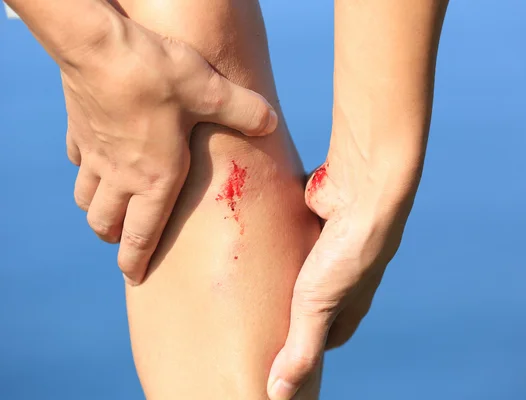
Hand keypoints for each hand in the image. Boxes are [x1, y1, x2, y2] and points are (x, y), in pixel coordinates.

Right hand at [62, 14, 277, 284]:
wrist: (98, 44)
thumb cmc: (156, 74)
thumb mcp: (211, 92)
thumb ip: (245, 111)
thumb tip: (271, 122)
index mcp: (154, 179)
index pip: (140, 235)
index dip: (135, 261)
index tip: (133, 277)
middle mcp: (119, 175)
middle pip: (105, 222)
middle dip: (115, 238)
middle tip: (126, 241)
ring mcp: (95, 154)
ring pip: (86, 198)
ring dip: (98, 210)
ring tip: (111, 210)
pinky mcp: (79, 130)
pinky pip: (79, 161)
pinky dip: (87, 170)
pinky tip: (98, 162)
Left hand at [267, 140, 421, 399]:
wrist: (364, 189)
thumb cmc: (349, 253)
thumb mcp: (318, 308)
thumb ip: (299, 351)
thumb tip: (278, 396)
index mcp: (351, 301)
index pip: (327, 335)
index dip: (307, 346)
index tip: (281, 352)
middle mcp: (344, 272)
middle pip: (315, 298)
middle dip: (291, 308)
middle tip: (260, 315)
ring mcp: (331, 242)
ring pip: (303, 263)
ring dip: (284, 269)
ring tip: (252, 279)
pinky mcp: (317, 214)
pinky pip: (293, 230)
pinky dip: (278, 235)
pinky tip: (256, 239)